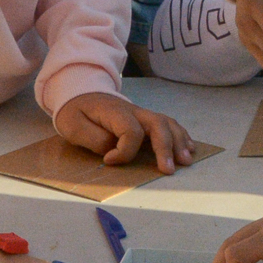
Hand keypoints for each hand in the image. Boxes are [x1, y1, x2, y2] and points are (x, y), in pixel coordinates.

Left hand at [56, 91, 194, 172]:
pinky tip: (189, 148)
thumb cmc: (76, 111)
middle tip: (168, 170)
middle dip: (165, 147)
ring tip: (185, 161)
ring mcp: (142, 115)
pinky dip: (181, 136)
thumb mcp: (72, 125)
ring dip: (178, 142)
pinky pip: (168, 124)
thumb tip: (113, 150)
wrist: (81, 93)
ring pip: (167, 123)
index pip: (130, 131)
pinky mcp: (146, 120)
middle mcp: (134, 111)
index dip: (123, 151)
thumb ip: (93, 138)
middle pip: (157, 124)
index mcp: (115, 112)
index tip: (108, 161)